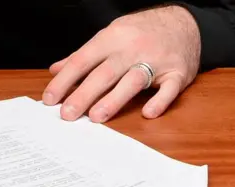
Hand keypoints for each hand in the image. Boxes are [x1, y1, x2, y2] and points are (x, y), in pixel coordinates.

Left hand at [42, 5, 200, 122]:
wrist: (185, 22)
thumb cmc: (142, 32)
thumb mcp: (111, 36)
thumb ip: (83, 56)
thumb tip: (55, 70)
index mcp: (112, 38)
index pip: (83, 60)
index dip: (64, 80)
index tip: (50, 98)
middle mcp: (133, 48)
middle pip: (105, 73)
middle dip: (83, 94)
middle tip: (67, 114)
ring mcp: (157, 61)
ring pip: (133, 80)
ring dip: (114, 99)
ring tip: (96, 116)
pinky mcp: (177, 73)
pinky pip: (169, 88)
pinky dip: (159, 101)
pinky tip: (148, 113)